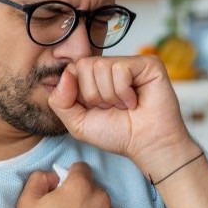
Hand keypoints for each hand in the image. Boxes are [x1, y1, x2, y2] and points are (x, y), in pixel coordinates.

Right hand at [16, 162, 124, 207]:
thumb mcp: (26, 203)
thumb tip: (53, 175)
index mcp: (80, 187)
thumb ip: (39, 178)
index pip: (82, 168)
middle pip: (94, 188)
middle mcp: (101, 199)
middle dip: (83, 196)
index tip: (65, 190)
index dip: (71, 177)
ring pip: (105, 207)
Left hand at [48, 56, 196, 174]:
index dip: (79, 94)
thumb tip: (66, 74)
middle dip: (95, 96)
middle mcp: (111, 67)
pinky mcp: (147, 63)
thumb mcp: (77, 123)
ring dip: (111, 96)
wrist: (146, 144)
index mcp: (94, 77)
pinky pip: (120, 69)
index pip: (72, 70)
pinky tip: (135, 101)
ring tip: (125, 106)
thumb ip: (60, 101)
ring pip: (101, 67)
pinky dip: (124, 92)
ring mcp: (129, 63)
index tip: (96, 109)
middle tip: (112, 108)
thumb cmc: (118, 134)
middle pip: (85, 66)